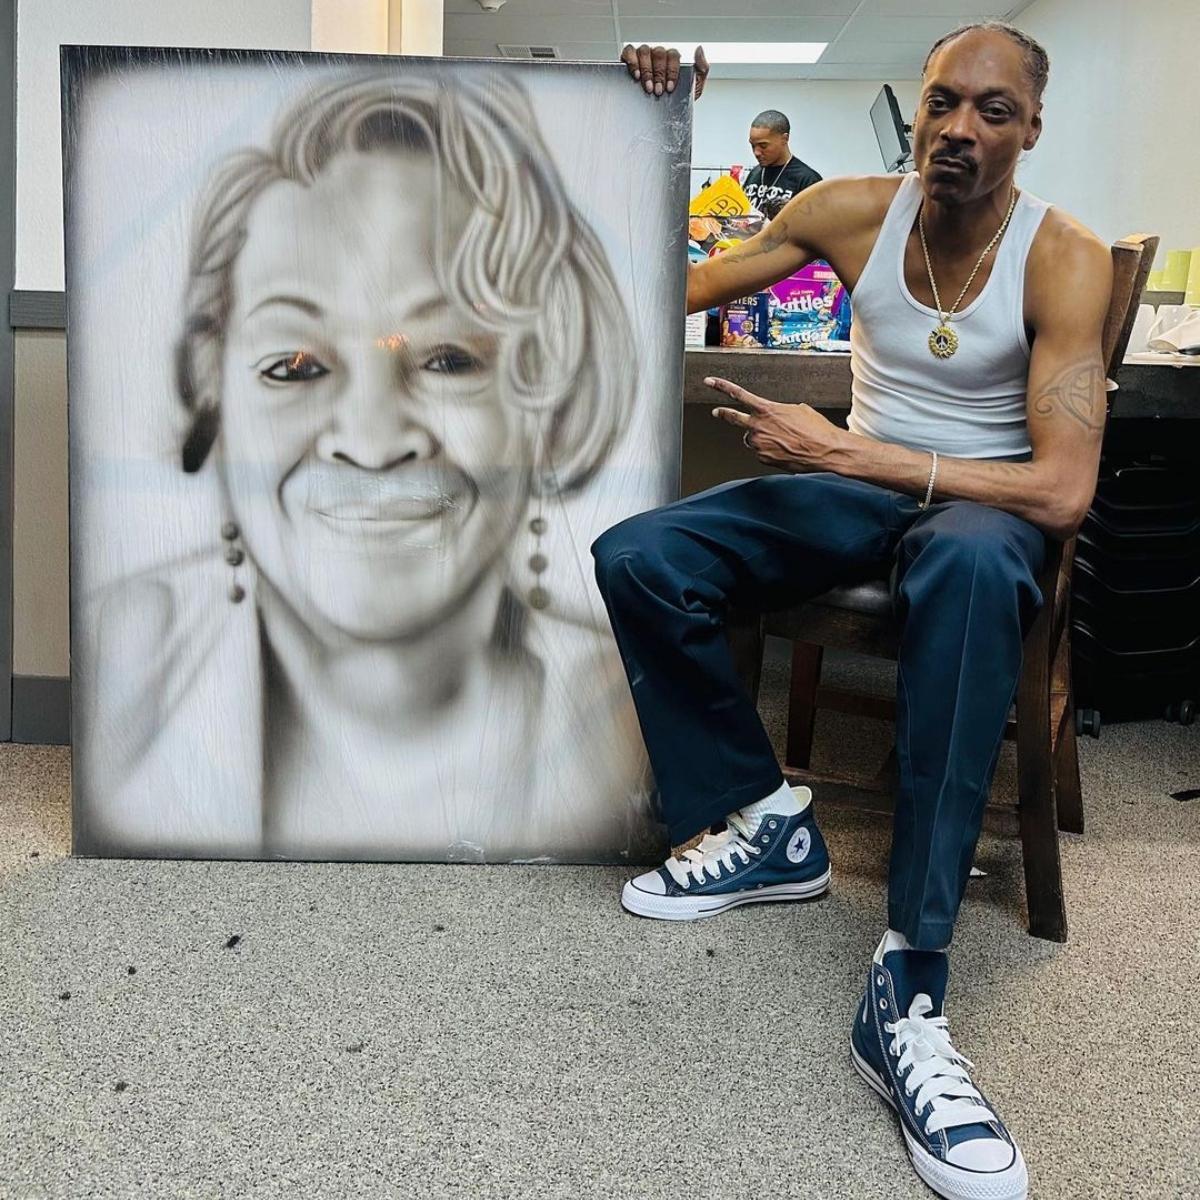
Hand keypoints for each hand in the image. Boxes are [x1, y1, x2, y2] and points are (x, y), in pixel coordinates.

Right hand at [620, 44, 708, 98]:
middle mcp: (658, 54)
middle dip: (659, 74)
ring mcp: (644, 55)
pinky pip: (629, 51)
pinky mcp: (630, 58)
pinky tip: (636, 75)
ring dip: (646, 70)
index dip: (671, 71)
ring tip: (647, 87)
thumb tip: (699, 49)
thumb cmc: (677, 97)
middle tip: (658, 91)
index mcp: (672, 58)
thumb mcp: (694, 86)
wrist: (663, 114)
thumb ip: (701, 68)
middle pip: (658, 54)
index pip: (673, 55)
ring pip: (644, 51)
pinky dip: (632, 61)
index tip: (669, 87)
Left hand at [707, 376, 845, 471]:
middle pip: (733, 418)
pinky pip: (761, 453)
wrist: (826, 450)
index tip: (710, 382)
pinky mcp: (763, 458)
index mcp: (766, 410)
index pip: (738, 395)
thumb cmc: (816, 430)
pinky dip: (769, 451)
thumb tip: (776, 418)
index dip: (721, 387)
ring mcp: (759, 444)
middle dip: (723, 414)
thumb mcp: (799, 410)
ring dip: (760, 437)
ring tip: (779, 439)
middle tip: (716, 412)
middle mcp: (758, 427)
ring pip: (751, 439)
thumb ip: (780, 412)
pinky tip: (785, 449)